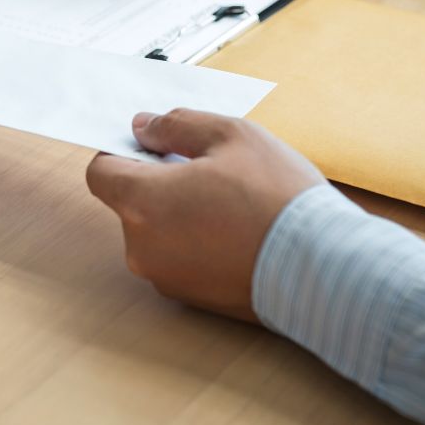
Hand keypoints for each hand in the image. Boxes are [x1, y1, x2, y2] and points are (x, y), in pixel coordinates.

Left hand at [86, 109, 326, 322]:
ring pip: (156, 230)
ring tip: (231, 203)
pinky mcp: (190, 298)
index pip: (100, 173)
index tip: (156, 145)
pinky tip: (237, 231)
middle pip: (131, 202)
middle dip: (160, 182)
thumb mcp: (230, 135)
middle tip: (209, 170)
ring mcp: (165, 277)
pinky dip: (196, 241)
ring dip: (180, 212)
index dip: (123, 153)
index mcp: (142, 203)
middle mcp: (142, 247)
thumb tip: (144, 127)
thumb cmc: (277, 199)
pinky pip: (179, 257)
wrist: (323, 270)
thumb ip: (176, 125)